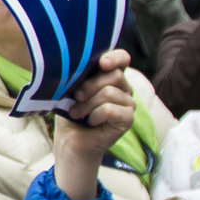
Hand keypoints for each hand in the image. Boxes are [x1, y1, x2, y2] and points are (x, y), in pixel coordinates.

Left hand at [53, 48, 134, 199]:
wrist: (71, 141)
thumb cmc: (71, 113)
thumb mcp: (72, 90)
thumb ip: (79, 76)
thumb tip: (73, 65)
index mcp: (110, 76)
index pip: (122, 59)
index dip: (115, 57)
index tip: (101, 63)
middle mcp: (124, 88)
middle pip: (114, 75)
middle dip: (90, 86)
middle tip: (76, 97)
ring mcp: (128, 104)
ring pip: (110, 93)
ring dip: (87, 104)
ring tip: (77, 113)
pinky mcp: (128, 119)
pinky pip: (111, 109)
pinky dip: (95, 115)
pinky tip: (90, 121)